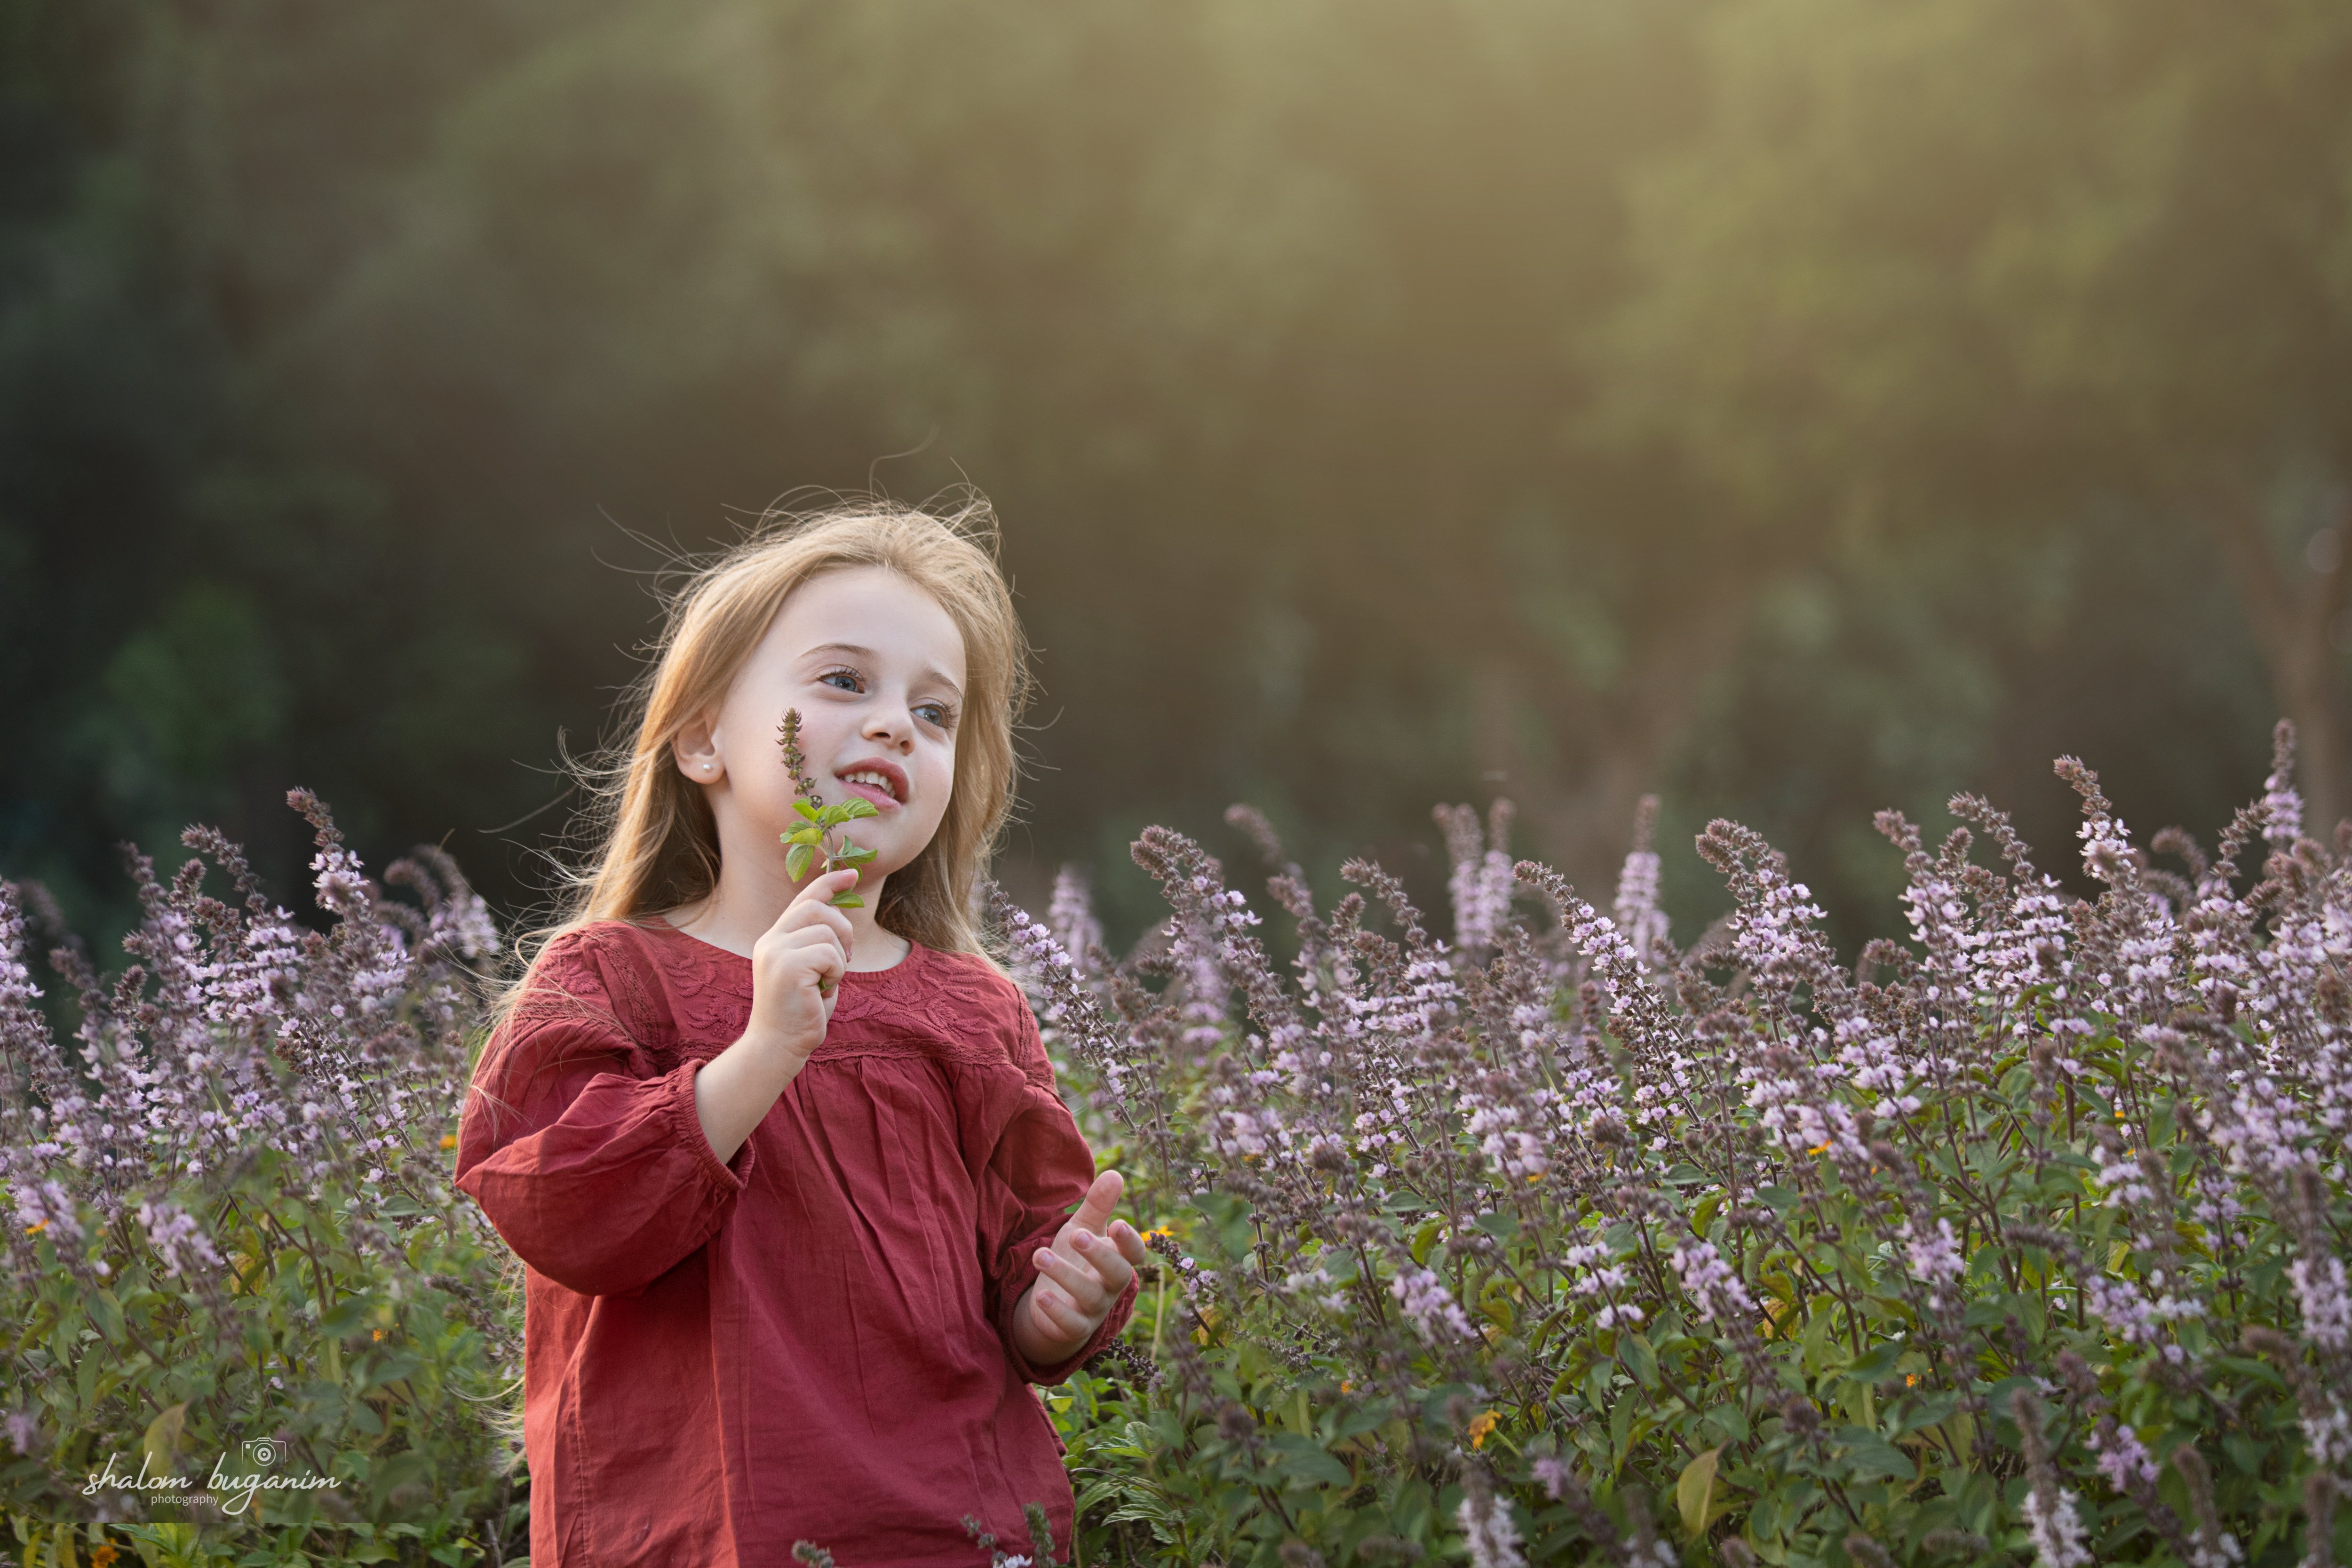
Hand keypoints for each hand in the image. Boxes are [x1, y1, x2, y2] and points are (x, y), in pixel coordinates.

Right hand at [743, 868, 858, 1062]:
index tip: (852, 873)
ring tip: (827, 981)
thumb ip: (819, 944)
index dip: (829, 883)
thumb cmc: (801, 1012)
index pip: (803, 899)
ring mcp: (776, 952)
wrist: (778, 1046)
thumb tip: (841, 915)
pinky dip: (836, 972)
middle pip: (818, 908)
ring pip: (827, 932)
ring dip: (839, 959)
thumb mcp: (811, 970)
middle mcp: (771, 940)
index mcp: (775, 939)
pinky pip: (829, 954)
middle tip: (846, 958)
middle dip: (843, 929)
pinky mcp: (787, 967)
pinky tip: (823, 989)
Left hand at [1014, 1169, 1148, 1362]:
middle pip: (1118, 1274)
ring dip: (1067, 1275)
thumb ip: (1098, 1205)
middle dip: (1100, 1255)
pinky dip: (1057, 1311)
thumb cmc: (1074, 1259)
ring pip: (1091, 1297)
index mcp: (1117, 1259)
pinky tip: (1041, 1294)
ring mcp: (1094, 1309)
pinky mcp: (1074, 1328)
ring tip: (1040, 1255)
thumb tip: (1115, 1174)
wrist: (1053, 1303)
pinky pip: (1072, 1324)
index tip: (1116, 1223)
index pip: (1135, 1253)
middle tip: (1076, 1235)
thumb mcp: (1082, 1228)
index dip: (1130, 1241)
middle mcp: (1110, 1286)